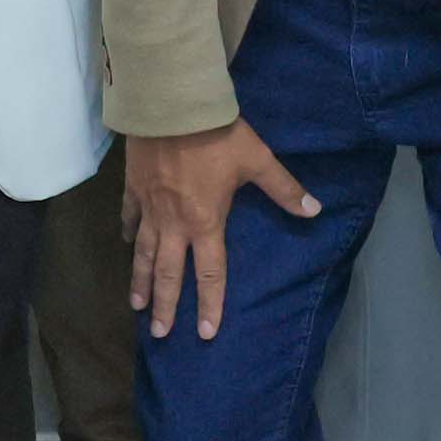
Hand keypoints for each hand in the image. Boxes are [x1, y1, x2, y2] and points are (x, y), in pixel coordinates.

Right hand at [126, 119, 319, 342]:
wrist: (171, 105)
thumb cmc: (216, 135)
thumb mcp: (257, 160)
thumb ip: (283, 189)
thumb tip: (315, 211)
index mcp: (206, 222)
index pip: (210, 272)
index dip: (209, 304)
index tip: (205, 332)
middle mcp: (174, 223)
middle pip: (168, 272)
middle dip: (165, 306)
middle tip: (160, 334)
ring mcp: (150, 207)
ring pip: (142, 252)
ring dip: (140, 281)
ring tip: (136, 305)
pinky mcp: (133, 188)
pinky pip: (129, 217)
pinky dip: (127, 232)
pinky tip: (125, 244)